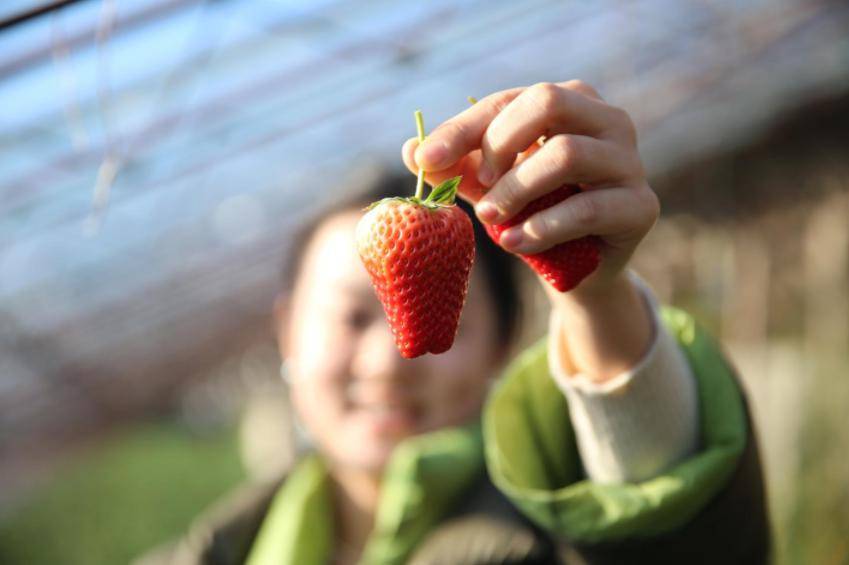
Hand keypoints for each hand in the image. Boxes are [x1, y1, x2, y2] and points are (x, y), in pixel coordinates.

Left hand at [401, 81, 658, 296]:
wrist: (579, 270)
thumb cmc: (534, 215)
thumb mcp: (490, 187)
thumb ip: (457, 168)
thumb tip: (410, 150)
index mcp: (571, 103)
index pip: (510, 101)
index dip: (464, 129)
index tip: (427, 160)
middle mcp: (608, 121)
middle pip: (548, 102)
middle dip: (500, 142)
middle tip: (477, 184)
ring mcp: (629, 162)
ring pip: (567, 154)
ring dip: (517, 189)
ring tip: (489, 219)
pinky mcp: (641, 207)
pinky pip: (587, 209)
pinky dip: (542, 227)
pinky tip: (513, 243)